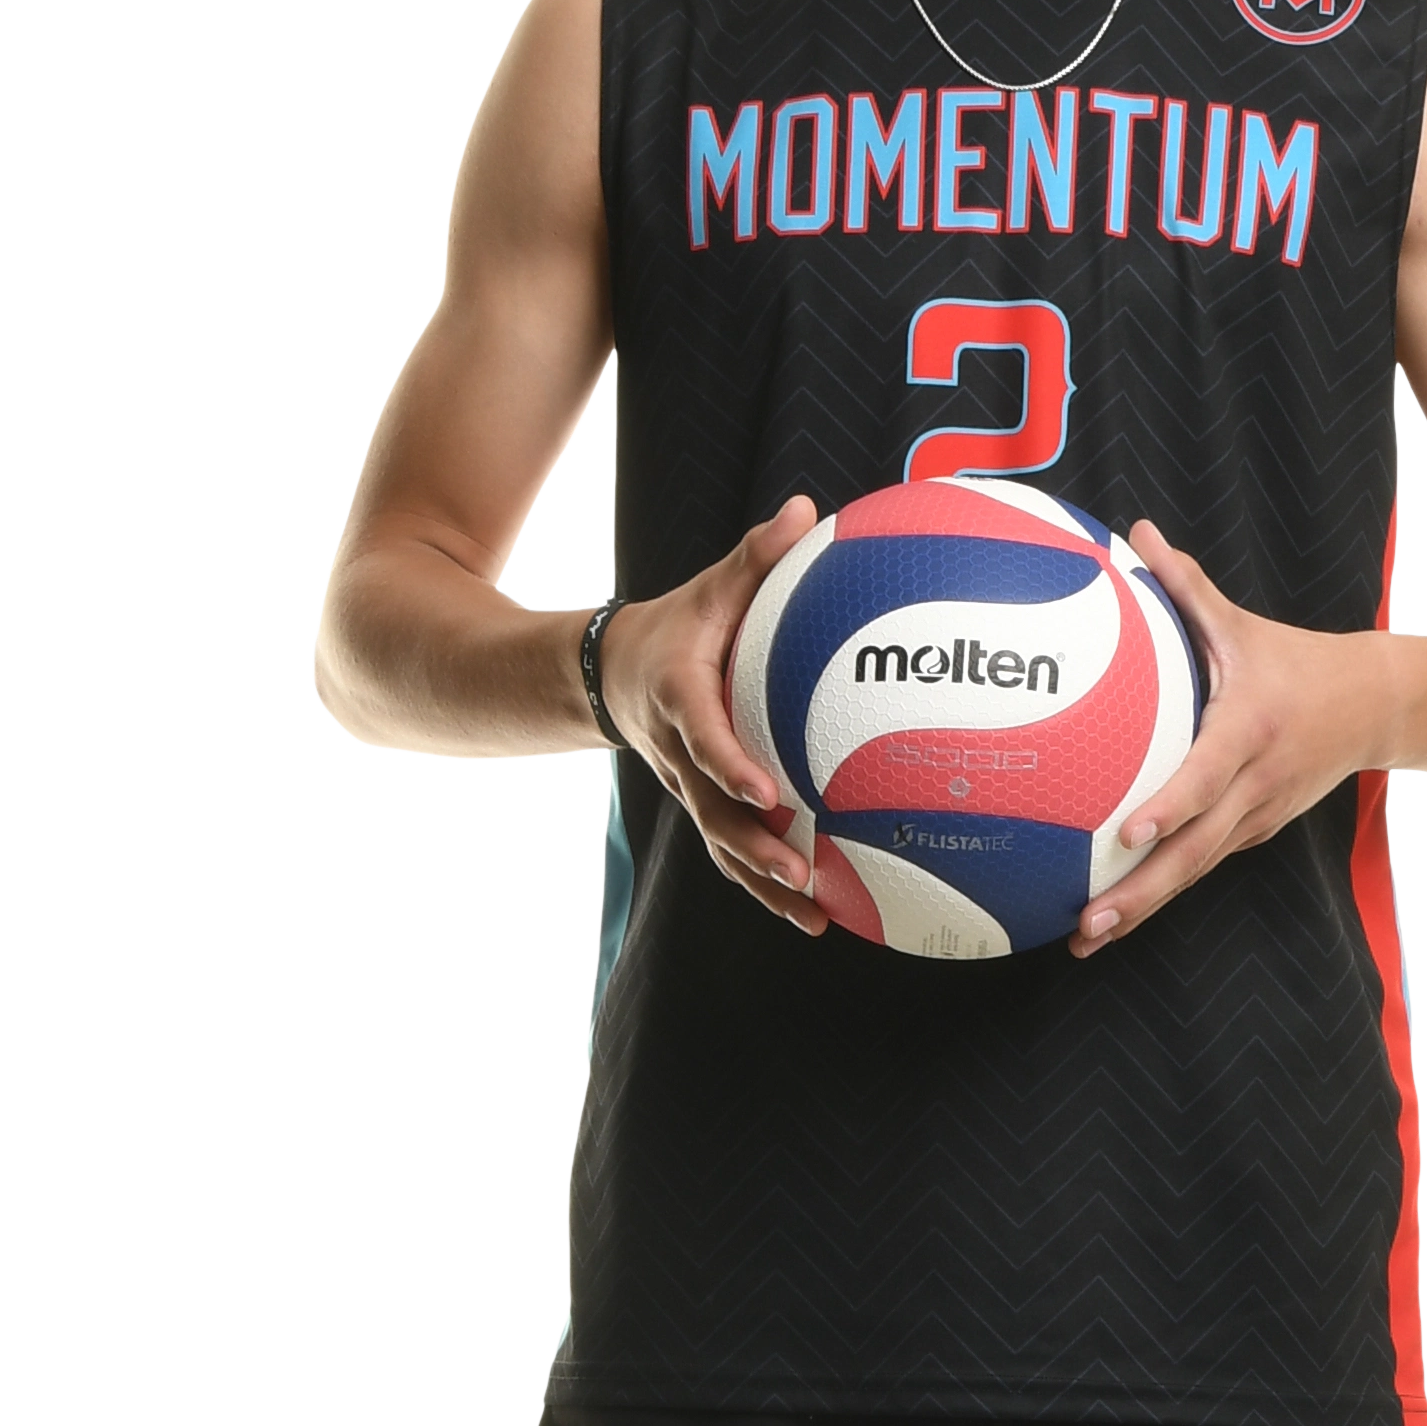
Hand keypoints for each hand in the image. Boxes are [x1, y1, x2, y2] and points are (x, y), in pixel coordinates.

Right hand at [601, 496, 826, 932]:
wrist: (612, 673)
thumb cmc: (678, 625)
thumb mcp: (709, 587)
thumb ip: (755, 556)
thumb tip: (806, 510)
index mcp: (679, 698)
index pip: (701, 736)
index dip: (728, 765)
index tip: (765, 789)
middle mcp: (677, 755)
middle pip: (711, 810)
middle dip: (753, 846)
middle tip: (800, 871)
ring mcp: (685, 788)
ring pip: (720, 843)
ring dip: (762, 883)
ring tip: (812, 914)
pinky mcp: (701, 805)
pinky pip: (731, 850)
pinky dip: (766, 886)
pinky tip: (815, 914)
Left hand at [1070, 527, 1395, 952]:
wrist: (1375, 708)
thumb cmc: (1295, 661)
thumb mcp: (1243, 623)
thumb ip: (1185, 584)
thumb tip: (1133, 532)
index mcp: (1251, 731)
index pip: (1207, 775)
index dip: (1171, 805)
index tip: (1127, 832)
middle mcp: (1256, 785)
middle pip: (1195, 851)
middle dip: (1140, 892)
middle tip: (1086, 922)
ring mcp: (1257, 817)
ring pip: (1195, 871)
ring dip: (1142, 908)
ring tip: (1084, 940)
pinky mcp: (1254, 832)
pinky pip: (1201, 864)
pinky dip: (1159, 891)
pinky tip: (1110, 917)